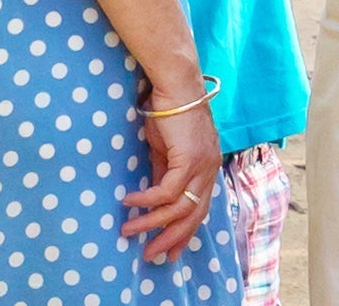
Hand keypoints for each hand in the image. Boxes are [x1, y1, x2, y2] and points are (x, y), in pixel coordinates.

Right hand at [119, 98, 221, 262]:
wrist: (175, 83)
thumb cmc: (168, 109)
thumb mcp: (166, 148)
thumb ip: (165, 171)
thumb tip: (156, 197)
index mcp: (207, 167)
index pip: (200, 208)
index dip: (185, 232)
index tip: (171, 252)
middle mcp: (209, 170)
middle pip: (193, 215)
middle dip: (171, 238)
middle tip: (151, 254)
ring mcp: (202, 165)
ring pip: (179, 208)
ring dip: (152, 223)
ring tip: (129, 230)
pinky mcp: (188, 159)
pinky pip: (166, 191)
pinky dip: (147, 201)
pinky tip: (130, 202)